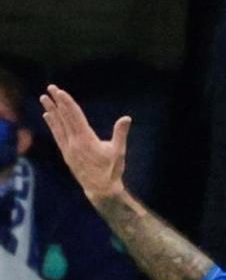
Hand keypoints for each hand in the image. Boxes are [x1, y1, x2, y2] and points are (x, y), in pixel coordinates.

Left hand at [40, 86, 129, 206]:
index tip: (59, 92)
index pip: (75, 117)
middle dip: (56, 102)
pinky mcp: (66, 155)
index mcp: (87, 140)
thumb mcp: (118, 152)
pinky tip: (48, 117)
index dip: (67, 103)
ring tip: (44, 99)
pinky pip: (58, 136)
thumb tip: (126, 118)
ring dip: (51, 111)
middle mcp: (74, 143)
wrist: (101, 190)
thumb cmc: (112, 170)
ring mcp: (68, 149)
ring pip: (58, 126)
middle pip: (64, 118)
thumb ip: (120, 134)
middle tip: (50, 88)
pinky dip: (53, 125)